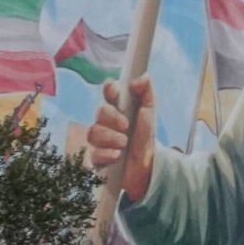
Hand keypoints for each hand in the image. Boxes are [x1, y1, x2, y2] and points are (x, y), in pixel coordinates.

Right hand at [83, 76, 156, 201]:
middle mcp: (106, 122)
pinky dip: (106, 154)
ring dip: (111, 137)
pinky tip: (117, 156)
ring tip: (124, 143)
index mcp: (119, 108)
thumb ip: (146, 95)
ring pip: (93, 132)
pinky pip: (93, 153)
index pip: (109, 93)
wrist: (146, 167)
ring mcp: (99, 139)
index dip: (110, 89)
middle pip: (100, 111)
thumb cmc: (144, 138)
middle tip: (126, 126)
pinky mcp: (95, 157)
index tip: (115, 91)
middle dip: (113, 118)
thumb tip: (143, 77)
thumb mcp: (150, 116)